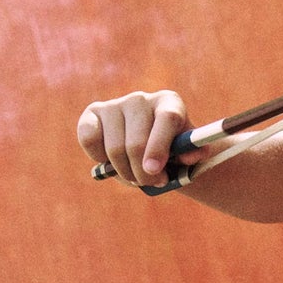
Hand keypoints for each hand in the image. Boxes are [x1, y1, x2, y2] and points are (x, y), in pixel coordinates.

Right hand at [76, 90, 202, 187]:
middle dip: (143, 173)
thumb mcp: (189, 154)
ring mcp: (115, 104)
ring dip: (124, 173)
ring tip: (136, 177)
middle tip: (151, 182)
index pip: (167, 119)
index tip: (155, 172)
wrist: (150, 147)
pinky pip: (89, 139)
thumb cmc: (173, 151)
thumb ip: (194, 154)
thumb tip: (189, 155)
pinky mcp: (93, 112)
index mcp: (170, 103)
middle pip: (136, 143)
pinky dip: (99, 159)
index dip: (160, 147)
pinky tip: (112, 162)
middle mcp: (141, 99)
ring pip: (114, 148)